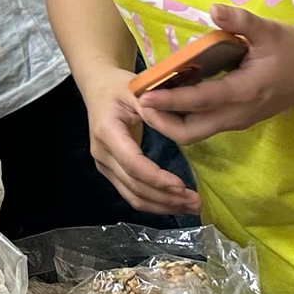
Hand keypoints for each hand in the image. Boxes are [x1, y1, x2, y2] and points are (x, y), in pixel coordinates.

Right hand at [82, 66, 200, 215]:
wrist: (98, 89)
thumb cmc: (119, 87)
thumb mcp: (136, 88)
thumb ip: (152, 106)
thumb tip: (171, 123)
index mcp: (106, 131)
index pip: (132, 163)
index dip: (156, 177)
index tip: (181, 185)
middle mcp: (102, 153)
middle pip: (134, 186)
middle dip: (165, 197)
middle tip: (195, 202)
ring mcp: (104, 165)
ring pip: (132, 196)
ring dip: (162, 206)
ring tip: (190, 207)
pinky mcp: (110, 172)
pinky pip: (131, 194)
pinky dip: (154, 203)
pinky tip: (174, 204)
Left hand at [135, 5, 293, 144]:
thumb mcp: (270, 31)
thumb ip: (241, 21)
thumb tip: (214, 9)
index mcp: (242, 93)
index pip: (198, 101)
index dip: (168, 100)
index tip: (143, 96)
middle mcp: (235, 114)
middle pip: (188, 132)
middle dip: (161, 121)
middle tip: (140, 100)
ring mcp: (236, 121)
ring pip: (194, 133)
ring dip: (169, 121)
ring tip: (150, 98)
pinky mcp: (236, 120)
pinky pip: (203, 126)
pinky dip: (183, 117)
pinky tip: (173, 95)